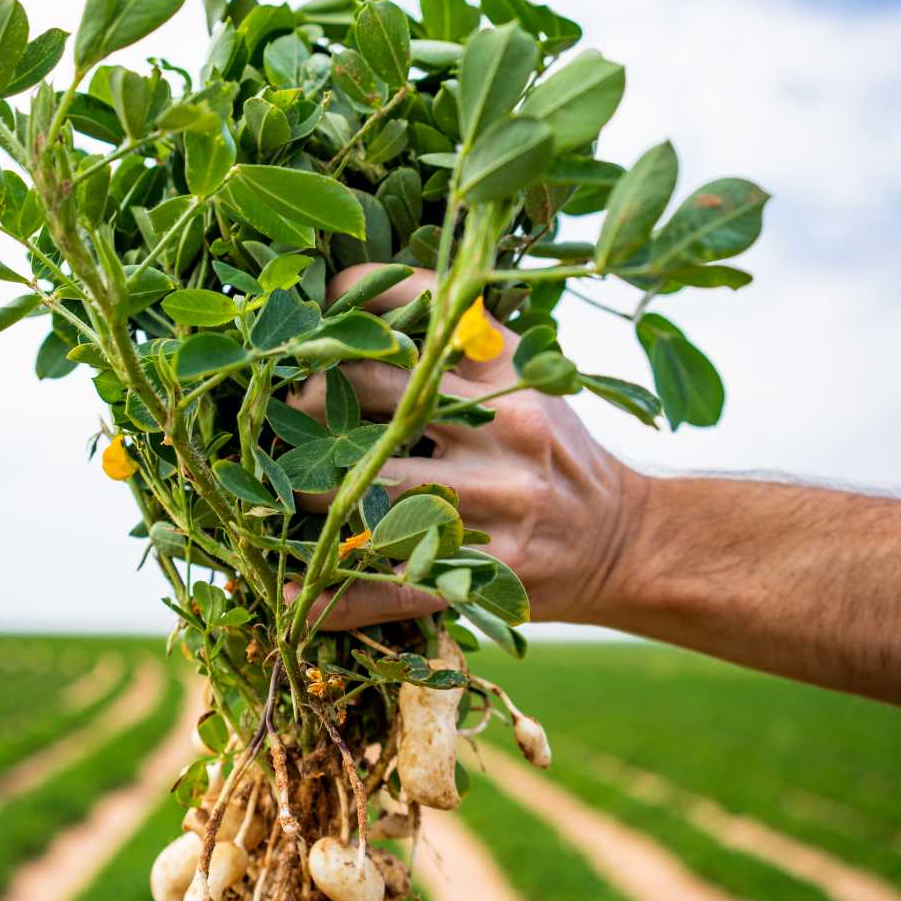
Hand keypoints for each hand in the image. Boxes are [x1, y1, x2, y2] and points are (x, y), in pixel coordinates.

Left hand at [283, 265, 644, 631]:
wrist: (626, 541)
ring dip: (305, 494)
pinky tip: (297, 593)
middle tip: (274, 414)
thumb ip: (458, 341)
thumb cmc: (554, 453)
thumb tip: (356, 305)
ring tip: (275, 491)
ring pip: (370, 490)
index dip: (347, 306)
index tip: (306, 320)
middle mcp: (504, 428)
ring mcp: (497, 503)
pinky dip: (336, 595)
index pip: (417, 312)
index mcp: (510, 371)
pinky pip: (392, 586)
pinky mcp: (487, 574)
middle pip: (376, 395)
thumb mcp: (527, 376)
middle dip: (308, 402)